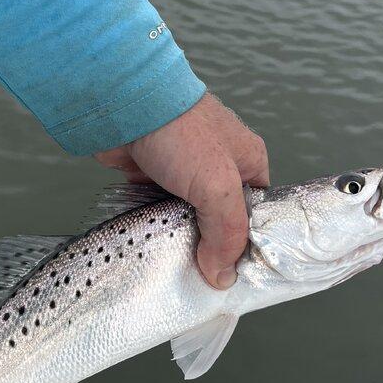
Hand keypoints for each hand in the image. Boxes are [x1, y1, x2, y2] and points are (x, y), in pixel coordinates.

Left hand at [95, 93, 268, 288]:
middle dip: (211, 245)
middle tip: (203, 276)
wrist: (124, 105)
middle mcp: (219, 166)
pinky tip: (151, 245)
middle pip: (221, 219)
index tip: (237, 274)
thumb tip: (223, 277)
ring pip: (187, 218)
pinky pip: (159, 211)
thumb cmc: (180, 133)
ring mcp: (184, 172)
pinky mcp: (153, 176)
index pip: (257, 212)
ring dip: (179, 237)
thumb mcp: (218, 185)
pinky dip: (155, 226)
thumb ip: (226, 233)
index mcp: (248, 161)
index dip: (249, 242)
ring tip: (176, 266)